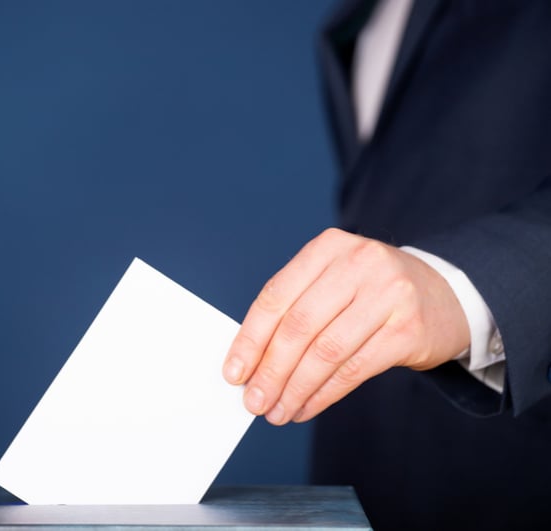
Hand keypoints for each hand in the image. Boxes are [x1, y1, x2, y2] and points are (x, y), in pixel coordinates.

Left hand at [223, 228, 469, 424]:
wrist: (447, 294)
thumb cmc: (373, 292)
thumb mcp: (334, 281)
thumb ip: (295, 309)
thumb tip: (251, 361)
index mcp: (329, 247)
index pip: (276, 295)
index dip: (250, 338)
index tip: (233, 371)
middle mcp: (359, 263)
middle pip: (299, 325)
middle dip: (270, 370)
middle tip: (253, 401)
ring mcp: (388, 294)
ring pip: (325, 352)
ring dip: (294, 388)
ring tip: (276, 412)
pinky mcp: (407, 329)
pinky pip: (353, 369)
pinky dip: (323, 394)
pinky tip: (305, 407)